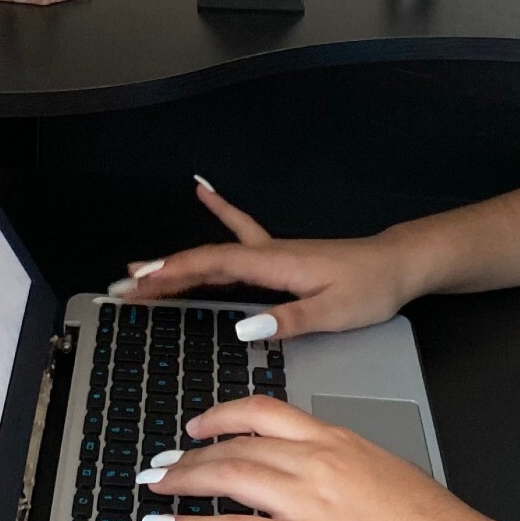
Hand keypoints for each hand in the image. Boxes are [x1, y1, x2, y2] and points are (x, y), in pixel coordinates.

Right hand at [117, 179, 422, 338]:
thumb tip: (242, 328)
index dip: (171, 275)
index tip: (137, 285)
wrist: (397, 264)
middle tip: (121, 287)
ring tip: (140, 267)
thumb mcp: (333, 313)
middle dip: (160, 273)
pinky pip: (241, 231)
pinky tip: (204, 192)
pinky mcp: (280, 255)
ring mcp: (272, 252)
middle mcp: (267, 253)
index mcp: (274, 265)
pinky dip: (220, 211)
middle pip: (203, 260)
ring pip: (214, 253)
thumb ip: (288, 321)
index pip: (211, 267)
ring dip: (177, 259)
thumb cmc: (370, 288)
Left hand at [136, 395, 499, 520]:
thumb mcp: (386, 473)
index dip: (221, 416)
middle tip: (162, 463)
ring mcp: (310, 500)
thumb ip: (346, 469)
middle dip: (190, 454)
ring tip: (157, 489)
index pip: (265, 412)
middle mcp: (318, 460)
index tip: (199, 425)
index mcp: (338, 439)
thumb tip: (319, 480)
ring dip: (183, 482)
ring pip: (228, 477)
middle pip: (235, 444)